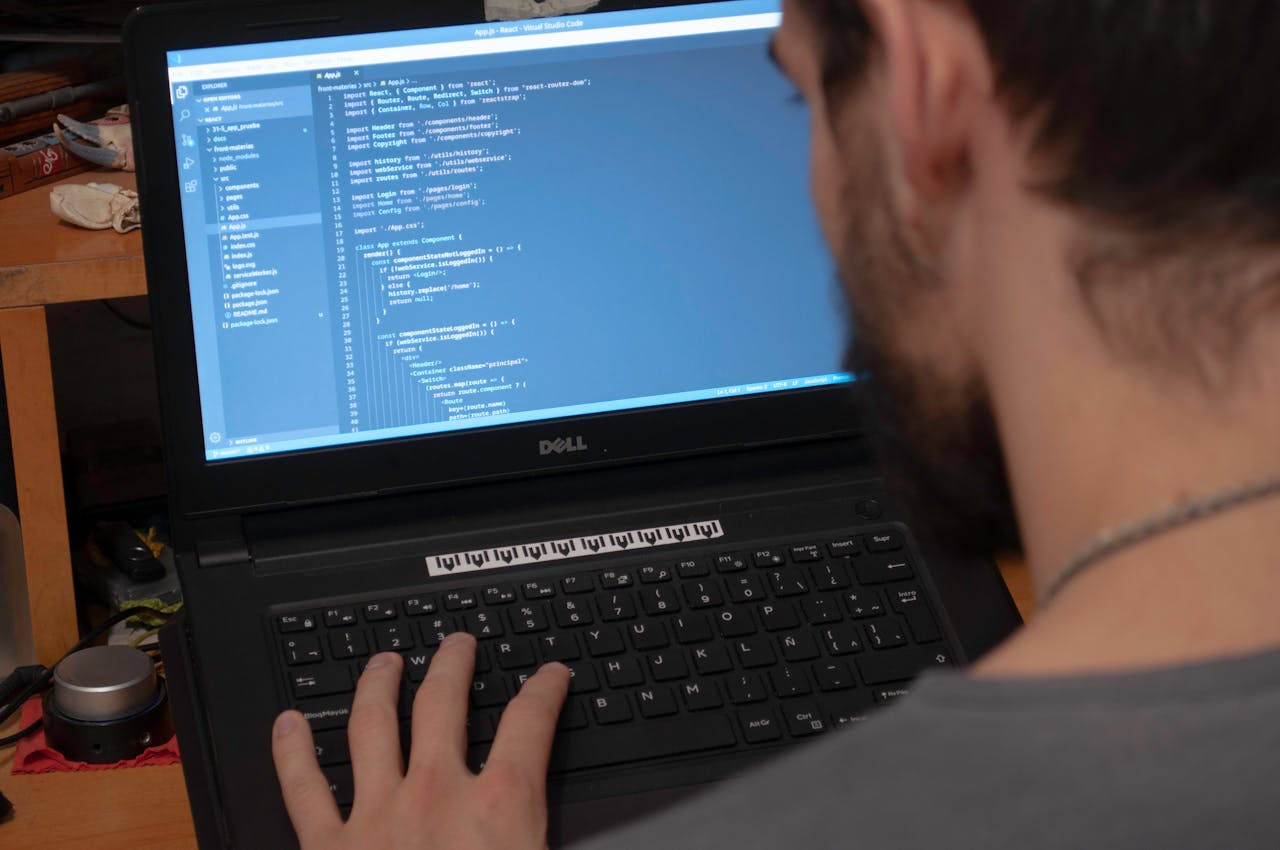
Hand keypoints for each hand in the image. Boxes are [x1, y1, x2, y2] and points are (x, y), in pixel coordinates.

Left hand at [272, 632, 570, 849]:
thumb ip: (543, 839)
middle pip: (444, 703)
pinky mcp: (327, 847)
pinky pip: (303, 788)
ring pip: (373, 724)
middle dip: (453, 663)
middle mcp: (437, 796)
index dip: (545, 689)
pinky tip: (288, 723)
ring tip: (384, 661)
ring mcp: (376, 816)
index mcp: (500, 809)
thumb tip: (565, 833)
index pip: (531, 723)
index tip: (551, 674)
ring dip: (378, 683)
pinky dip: (292, 751)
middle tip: (457, 643)